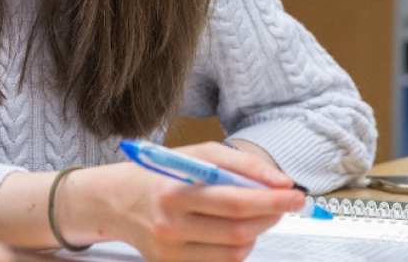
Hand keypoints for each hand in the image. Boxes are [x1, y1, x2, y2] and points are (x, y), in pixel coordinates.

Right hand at [66, 142, 303, 261]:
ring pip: (234, 253)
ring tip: (254, 215)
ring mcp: (170, 252)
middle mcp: (170, 225)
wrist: (112, 201)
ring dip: (255, 233)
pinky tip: (232, 230)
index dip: (271, 200)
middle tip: (285, 203)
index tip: (295, 194)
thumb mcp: (194, 155)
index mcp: (175, 191)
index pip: (234, 201)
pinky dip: (235, 247)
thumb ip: (238, 165)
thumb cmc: (159, 173)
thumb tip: (279, 182)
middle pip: (238, 231)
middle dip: (270, 217)